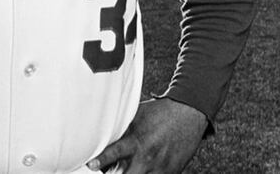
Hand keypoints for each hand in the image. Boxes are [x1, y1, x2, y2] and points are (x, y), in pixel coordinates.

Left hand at [87, 98, 207, 173]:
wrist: (189, 113)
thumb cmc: (161, 113)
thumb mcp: (137, 116)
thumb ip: (121, 128)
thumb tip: (102, 131)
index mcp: (137, 141)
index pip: (114, 153)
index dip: (101, 160)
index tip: (90, 165)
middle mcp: (147, 157)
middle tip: (106, 173)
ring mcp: (160, 168)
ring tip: (126, 170)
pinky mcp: (171, 173)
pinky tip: (144, 170)